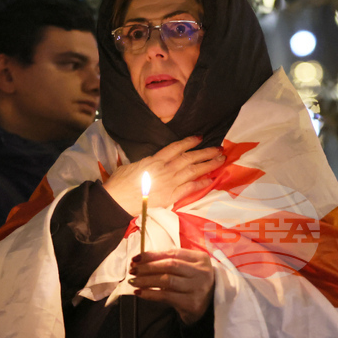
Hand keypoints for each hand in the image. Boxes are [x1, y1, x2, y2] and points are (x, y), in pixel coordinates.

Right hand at [103, 136, 225, 215]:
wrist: (116, 200)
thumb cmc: (119, 183)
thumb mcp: (132, 166)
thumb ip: (146, 163)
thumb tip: (151, 162)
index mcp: (154, 160)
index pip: (175, 148)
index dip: (189, 141)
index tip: (199, 137)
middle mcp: (164, 169)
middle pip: (189, 158)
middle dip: (205, 152)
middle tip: (219, 148)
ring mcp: (169, 183)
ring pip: (193, 171)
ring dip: (208, 165)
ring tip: (220, 160)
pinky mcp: (170, 197)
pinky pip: (189, 188)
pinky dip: (201, 183)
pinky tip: (211, 180)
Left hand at [129, 249, 214, 324]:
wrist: (208, 308)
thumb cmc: (192, 284)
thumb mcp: (186, 269)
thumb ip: (169, 262)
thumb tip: (140, 259)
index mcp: (200, 258)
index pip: (173, 253)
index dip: (152, 255)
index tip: (136, 258)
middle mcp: (201, 272)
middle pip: (169, 265)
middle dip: (147, 267)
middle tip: (132, 270)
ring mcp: (197, 288)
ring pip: (167, 280)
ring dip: (146, 280)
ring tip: (133, 281)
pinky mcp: (191, 303)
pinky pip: (166, 296)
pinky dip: (150, 294)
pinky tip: (140, 293)